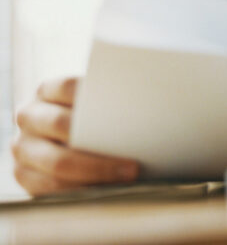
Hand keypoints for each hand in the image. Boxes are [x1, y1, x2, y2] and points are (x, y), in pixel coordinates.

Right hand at [9, 77, 138, 195]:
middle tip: (135, 159)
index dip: (96, 99)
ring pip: (56, 162)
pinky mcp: (23, 174)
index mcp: (47, 90)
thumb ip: (110, 100)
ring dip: (95, 172)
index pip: (68, 87)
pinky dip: (81, 190)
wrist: (64, 137)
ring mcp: (23, 147)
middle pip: (61, 125)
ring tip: (128, 176)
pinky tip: (106, 190)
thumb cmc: (93, 116)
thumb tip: (151, 99)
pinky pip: (49, 189)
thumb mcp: (95, 102)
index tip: (128, 113)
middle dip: (98, 140)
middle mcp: (29, 116)